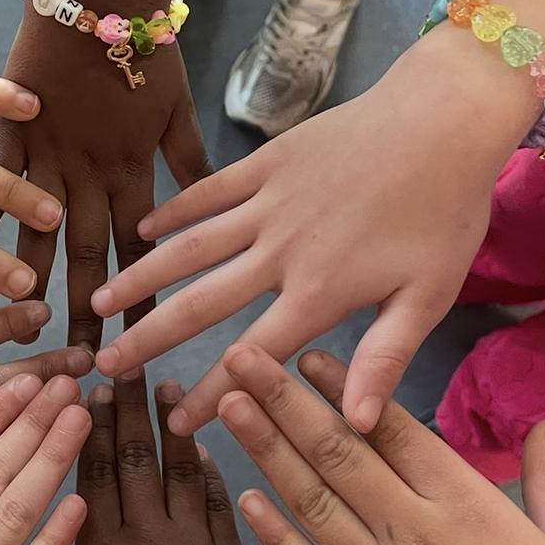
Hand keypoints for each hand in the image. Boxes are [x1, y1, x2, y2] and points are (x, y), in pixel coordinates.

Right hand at [0, 12, 211, 348]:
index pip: (140, 252)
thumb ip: (188, 158)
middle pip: (89, 257)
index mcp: (135, 171)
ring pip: (39, 230)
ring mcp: (47, 153)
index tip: (140, 347)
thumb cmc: (144, 43)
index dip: (140, 302)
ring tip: (25, 327)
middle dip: (86, 314)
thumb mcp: (178, 105)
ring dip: (33, 278)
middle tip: (80, 365)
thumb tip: (212, 199)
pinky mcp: (11, 128)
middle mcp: (90, 174)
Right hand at [75, 374, 250, 544]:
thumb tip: (96, 491)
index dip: (91, 423)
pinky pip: (217, 498)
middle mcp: (143, 539)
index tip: (90, 384)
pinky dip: (206, 465)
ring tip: (168, 384)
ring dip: (172, 422)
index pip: (93, 469)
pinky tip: (200, 438)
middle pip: (134, 456)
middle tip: (127, 361)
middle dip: (129, 404)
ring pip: (179, 468)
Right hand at [90, 33, 522, 433]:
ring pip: (190, 247)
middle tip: (101, 364)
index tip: (177, 423)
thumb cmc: (446, 211)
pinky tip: (143, 227)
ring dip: (141, 275)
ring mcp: (268, 203)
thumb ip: (385, 359)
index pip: (253, 357)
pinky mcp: (267, 162)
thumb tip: (352, 426)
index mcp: (319, 293)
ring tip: (98, 301)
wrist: (443, 118)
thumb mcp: (428, 295)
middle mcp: (280, 252)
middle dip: (148, 339)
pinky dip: (173, 210)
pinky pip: (208, 191)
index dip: (212, 394)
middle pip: (200, 304)